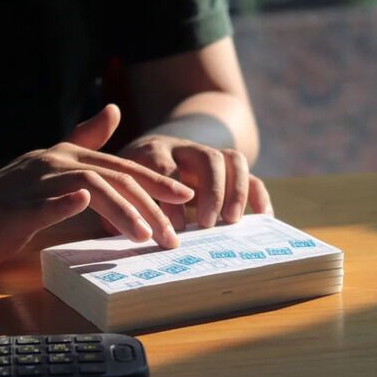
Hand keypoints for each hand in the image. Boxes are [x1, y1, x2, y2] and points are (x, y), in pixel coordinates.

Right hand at [0, 105, 193, 264]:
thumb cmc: (5, 197)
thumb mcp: (48, 164)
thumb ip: (82, 140)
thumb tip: (113, 110)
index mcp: (65, 156)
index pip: (120, 167)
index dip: (155, 181)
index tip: (186, 198)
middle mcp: (54, 163)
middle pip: (113, 177)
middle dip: (151, 203)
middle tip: (176, 232)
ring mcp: (35, 184)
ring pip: (88, 187)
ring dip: (122, 210)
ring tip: (147, 234)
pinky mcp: (15, 209)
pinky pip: (43, 204)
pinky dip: (64, 202)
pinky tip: (84, 204)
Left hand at [115, 134, 273, 232]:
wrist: (153, 150)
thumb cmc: (130, 177)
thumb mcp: (118, 183)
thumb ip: (115, 201)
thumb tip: (113, 224)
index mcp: (152, 151)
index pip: (164, 168)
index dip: (171, 197)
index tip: (176, 227)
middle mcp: (184, 149)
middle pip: (206, 158)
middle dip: (211, 191)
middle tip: (207, 224)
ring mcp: (208, 155)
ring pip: (230, 159)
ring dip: (234, 189)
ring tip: (231, 221)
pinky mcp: (226, 168)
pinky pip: (249, 173)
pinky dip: (257, 194)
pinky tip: (263, 218)